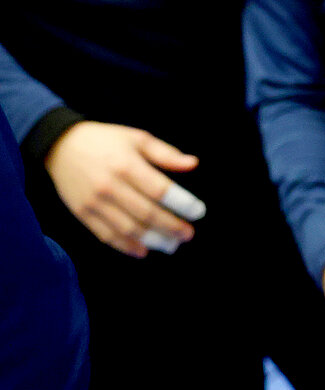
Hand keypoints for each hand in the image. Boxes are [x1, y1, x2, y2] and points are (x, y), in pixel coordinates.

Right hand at [43, 121, 203, 257]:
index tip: (198, 212)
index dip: (182, 203)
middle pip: (146, 213)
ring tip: (171, 246)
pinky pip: (106, 235)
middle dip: (170, 227)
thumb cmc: (106, 140)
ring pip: (127, 228)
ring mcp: (94, 203)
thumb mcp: (138, 138)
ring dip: (152, 240)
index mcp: (126, 165)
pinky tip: (143, 251)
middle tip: (188, 235)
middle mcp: (110, 186)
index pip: (159, 190)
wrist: (61, 147)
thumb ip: (166, 154)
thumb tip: (193, 164)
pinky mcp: (82, 214)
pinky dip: (125, 246)